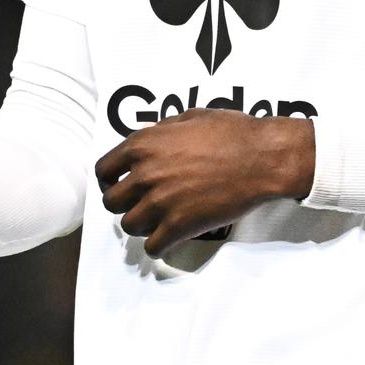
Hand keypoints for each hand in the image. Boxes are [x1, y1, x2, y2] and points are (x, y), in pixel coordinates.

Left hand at [95, 110, 314, 257]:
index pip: (103, 170)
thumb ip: (162, 131)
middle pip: (111, 202)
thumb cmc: (232, 132)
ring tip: (157, 219)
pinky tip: (169, 237)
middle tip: (139, 203)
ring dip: (141, 224)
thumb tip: (149, 138)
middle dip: (124, 203)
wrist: (261, 157)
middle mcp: (145, 174)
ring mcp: (160, 203)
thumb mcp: (190, 117)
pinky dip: (158, 245)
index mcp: (143, 145)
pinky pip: (153, 247)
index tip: (119, 184)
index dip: (109, 179)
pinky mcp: (179, 226)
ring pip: (129, 225)